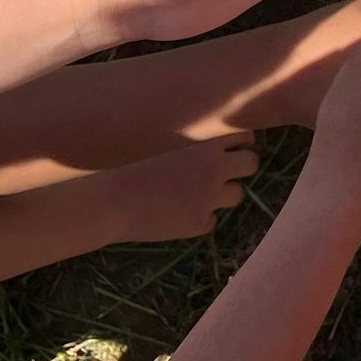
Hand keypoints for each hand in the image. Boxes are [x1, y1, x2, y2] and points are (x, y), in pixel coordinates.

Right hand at [108, 135, 260, 240]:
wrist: (109, 201)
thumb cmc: (126, 164)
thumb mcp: (161, 141)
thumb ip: (191, 141)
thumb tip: (214, 141)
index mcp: (206, 143)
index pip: (246, 137)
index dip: (238, 143)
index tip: (230, 147)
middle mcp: (214, 168)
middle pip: (252, 164)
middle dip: (240, 167)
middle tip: (221, 171)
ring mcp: (209, 197)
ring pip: (237, 195)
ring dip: (222, 194)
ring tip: (193, 193)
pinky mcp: (198, 223)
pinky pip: (210, 219)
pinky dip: (198, 217)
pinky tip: (173, 213)